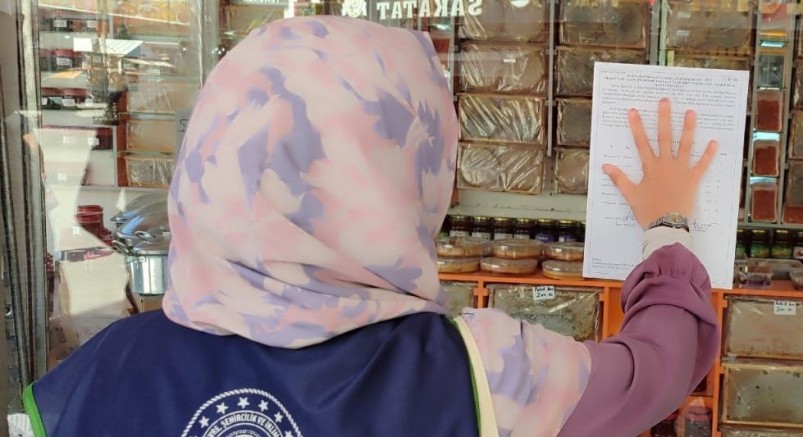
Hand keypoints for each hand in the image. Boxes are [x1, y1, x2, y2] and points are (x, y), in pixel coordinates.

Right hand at [603, 98, 717, 228]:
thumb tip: (605, 166)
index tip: (634, 111)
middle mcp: (665, 165)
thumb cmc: (647, 211)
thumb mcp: (630, 195)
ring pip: (685, 146)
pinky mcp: (693, 179)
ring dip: (688, 128)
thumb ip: (619, 179)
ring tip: (691, 112)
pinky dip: (708, 154)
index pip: (641, 143)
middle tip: (665, 101)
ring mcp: (681, 171)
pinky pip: (702, 165)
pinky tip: (714, 142)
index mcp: (649, 168)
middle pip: (664, 137)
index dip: (636, 126)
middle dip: (664, 118)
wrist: (666, 225)